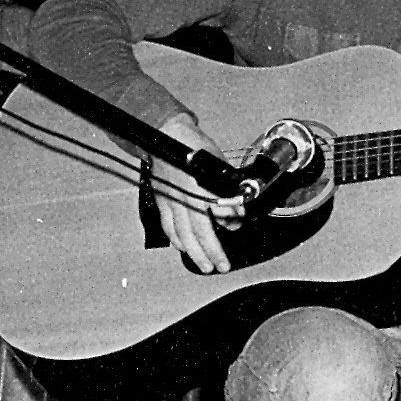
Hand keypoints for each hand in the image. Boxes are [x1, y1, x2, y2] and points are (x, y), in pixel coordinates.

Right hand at [160, 114, 244, 272]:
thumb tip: (236, 212)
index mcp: (198, 186)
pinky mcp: (162, 201)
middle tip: (222, 266)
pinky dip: (176, 239)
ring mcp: (170, 200)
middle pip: (198, 231)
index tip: (238, 225)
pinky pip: (168, 226)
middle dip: (211, 251)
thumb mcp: (218, 164)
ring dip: (194, 252)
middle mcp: (183, 196)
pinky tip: (183, 247)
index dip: (229, 219)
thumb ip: (227, 189)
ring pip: (182, 233)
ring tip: (205, 265)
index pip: (216, 210)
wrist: (168, 135)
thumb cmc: (194, 147)